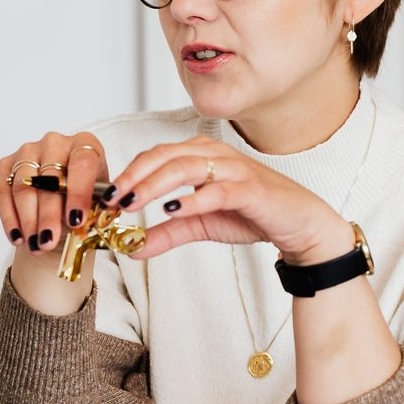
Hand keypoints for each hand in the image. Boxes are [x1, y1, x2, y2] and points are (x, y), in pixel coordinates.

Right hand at [0, 131, 106, 259]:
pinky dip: (9, 218)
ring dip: (28, 220)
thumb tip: (92, 219)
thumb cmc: (83, 201)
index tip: (76, 220)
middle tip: (49, 241)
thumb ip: (96, 210)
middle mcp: (55, 143)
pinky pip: (2, 191)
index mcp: (85, 144)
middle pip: (49, 178)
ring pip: (24, 186)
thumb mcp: (96, 205)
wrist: (61, 205)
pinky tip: (17, 237)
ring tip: (35, 245)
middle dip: (48, 215)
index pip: (83, 163)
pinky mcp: (6, 165)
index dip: (78, 192)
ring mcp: (28, 151)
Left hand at [106, 136, 351, 264]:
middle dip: (133, 176)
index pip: (155, 155)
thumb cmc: (251, 214)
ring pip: (185, 166)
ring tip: (132, 203)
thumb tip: (132, 249)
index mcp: (200, 155)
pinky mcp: (250, 188)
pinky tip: (171, 210)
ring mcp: (233, 169)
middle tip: (111, 199)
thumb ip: (167, 233)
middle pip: (164, 156)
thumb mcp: (200, 225)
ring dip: (154, 184)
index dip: (128, 173)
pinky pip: (216, 190)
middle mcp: (214, 154)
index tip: (106, 197)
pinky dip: (192, 199)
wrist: (298, 224)